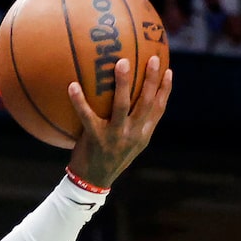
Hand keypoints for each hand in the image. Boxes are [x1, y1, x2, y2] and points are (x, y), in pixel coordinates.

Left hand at [67, 53, 172, 190]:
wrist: (92, 182)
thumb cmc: (109, 158)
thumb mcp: (128, 145)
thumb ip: (134, 124)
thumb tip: (134, 98)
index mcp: (142, 135)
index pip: (158, 109)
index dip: (165, 90)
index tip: (168, 70)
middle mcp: (132, 134)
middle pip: (147, 103)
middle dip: (152, 80)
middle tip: (153, 58)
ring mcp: (115, 136)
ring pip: (122, 106)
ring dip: (123, 84)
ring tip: (121, 62)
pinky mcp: (95, 139)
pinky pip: (87, 116)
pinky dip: (79, 101)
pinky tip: (72, 85)